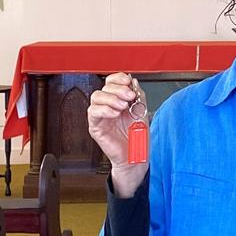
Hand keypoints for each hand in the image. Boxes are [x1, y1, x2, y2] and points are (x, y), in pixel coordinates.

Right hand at [87, 72, 149, 197]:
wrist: (135, 156)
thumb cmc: (137, 137)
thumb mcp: (141, 111)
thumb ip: (138, 95)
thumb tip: (133, 81)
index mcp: (118, 100)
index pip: (111, 82)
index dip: (118, 78)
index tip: (128, 82)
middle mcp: (108, 106)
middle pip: (104, 87)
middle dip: (118, 89)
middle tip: (129, 96)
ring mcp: (101, 116)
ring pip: (96, 97)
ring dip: (111, 99)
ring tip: (123, 106)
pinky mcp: (95, 126)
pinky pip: (93, 112)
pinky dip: (105, 110)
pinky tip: (115, 114)